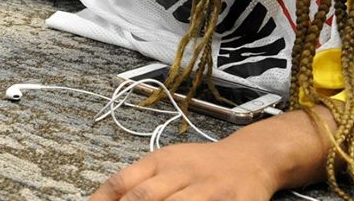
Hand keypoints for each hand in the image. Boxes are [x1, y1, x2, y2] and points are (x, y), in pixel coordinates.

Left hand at [89, 140, 278, 200]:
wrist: (251, 158)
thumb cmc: (201, 165)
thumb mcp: (166, 164)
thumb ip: (139, 181)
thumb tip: (104, 200)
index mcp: (159, 161)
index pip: (122, 181)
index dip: (102, 200)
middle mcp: (181, 173)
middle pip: (145, 197)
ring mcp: (206, 189)